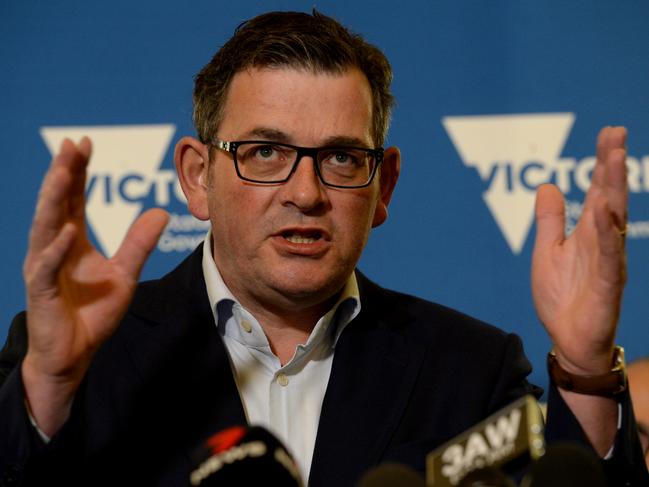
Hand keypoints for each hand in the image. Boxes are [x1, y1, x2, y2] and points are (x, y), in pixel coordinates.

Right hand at [21, 138, 168, 434]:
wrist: (74, 353)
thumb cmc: (92, 313)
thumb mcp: (124, 274)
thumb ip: (139, 244)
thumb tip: (161, 212)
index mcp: (71, 240)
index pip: (72, 198)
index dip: (77, 170)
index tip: (84, 142)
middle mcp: (54, 247)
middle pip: (57, 203)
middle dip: (63, 173)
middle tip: (72, 143)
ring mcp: (44, 267)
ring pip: (46, 226)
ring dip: (54, 198)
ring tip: (63, 170)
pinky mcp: (42, 291)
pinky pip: (48, 267)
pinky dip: (57, 248)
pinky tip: (67, 231)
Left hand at [531, 126, 626, 374]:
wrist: (568, 340)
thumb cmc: (562, 297)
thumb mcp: (547, 251)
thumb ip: (549, 219)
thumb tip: (546, 184)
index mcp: (587, 232)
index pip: (597, 190)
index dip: (602, 162)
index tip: (609, 132)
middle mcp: (601, 241)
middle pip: (608, 195)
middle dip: (612, 164)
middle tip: (616, 132)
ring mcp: (608, 260)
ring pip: (613, 218)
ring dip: (613, 188)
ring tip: (615, 158)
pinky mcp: (608, 283)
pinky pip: (609, 255)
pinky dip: (607, 232)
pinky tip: (605, 210)